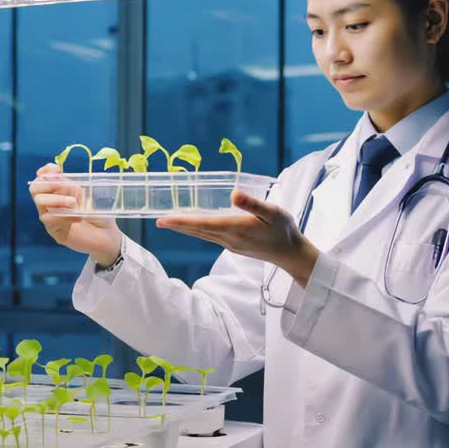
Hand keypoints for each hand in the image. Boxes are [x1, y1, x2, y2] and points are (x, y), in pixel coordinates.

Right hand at [29, 163, 123, 265]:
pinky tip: (77, 218)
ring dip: (58, 200)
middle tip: (63, 185)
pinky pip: (50, 220)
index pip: (41, 177)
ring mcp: (51, 217)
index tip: (58, 169)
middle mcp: (50, 203)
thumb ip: (72, 186)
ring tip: (74, 203)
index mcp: (58, 191)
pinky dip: (63, 216)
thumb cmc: (98, 213)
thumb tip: (59, 176)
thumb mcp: (87, 195)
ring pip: (41, 203)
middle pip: (35, 189)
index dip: (45, 171)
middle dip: (48, 184)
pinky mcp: (54, 231)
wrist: (107, 234)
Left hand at [157, 190, 319, 285]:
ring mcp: (230, 245)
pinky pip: (210, 237)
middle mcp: (229, 239)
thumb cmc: (284, 229)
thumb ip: (253, 204)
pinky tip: (194, 226)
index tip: (164, 220)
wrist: (291, 253)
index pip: (203, 223)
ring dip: (185, 228)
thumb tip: (233, 194)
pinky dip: (198, 230)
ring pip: (202, 235)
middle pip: (198, 231)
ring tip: (170, 222)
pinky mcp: (233, 246)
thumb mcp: (273, 212)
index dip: (182, 221)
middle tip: (158, 221)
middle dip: (177, 225)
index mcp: (236, 228)